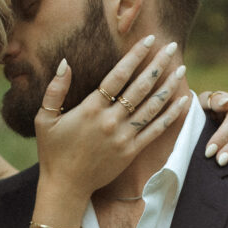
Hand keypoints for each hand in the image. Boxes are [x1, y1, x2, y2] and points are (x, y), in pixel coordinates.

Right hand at [35, 36, 188, 204]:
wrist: (65, 186)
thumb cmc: (53, 152)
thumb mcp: (45, 119)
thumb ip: (55, 90)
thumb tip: (65, 63)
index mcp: (90, 109)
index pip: (118, 76)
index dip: (135, 56)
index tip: (149, 40)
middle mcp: (110, 121)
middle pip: (140, 88)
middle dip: (157, 65)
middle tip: (172, 47)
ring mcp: (123, 137)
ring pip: (151, 107)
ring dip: (168, 87)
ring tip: (181, 69)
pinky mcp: (131, 152)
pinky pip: (155, 130)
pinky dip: (170, 115)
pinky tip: (182, 101)